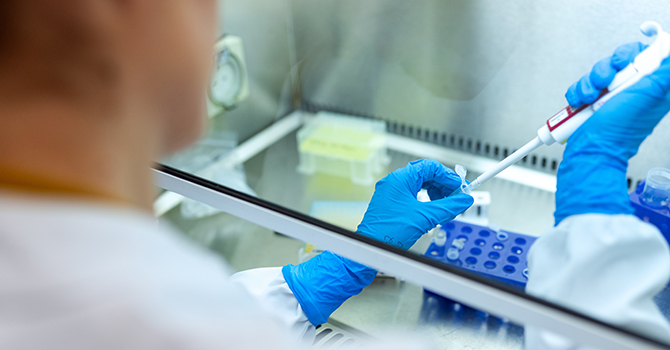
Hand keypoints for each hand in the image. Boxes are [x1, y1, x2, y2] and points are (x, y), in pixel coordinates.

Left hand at [357, 159, 473, 248]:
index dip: (448, 176)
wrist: (371, 247)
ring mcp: (391, 192)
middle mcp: (394, 182)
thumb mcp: (425, 217)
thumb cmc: (388, 232)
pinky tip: (432, 209)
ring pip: (419, 185)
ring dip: (435, 193)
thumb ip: (448, 207)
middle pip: (425, 174)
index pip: (430, 166)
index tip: (459, 187)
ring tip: (445, 205)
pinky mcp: (391, 203)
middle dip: (443, 185)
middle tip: (455, 196)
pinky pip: (412, 195)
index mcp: (400, 179)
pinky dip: (426, 200)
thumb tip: (463, 200)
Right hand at [555, 42, 669, 223]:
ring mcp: (611, 96)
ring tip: (590, 99)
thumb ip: (664, 75)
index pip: (650, 55)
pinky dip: (578, 93)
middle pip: (620, 59)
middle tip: (606, 82)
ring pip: (599, 72)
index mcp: (653, 87)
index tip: (624, 60)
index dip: (635, 52)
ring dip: (589, 84)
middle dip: (606, 69)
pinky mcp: (592, 101)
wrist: (590, 151)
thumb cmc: (618, 133)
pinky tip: (580, 104)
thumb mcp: (647, 97)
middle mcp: (633, 89)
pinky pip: (583, 85)